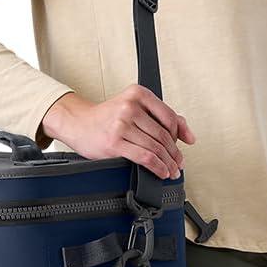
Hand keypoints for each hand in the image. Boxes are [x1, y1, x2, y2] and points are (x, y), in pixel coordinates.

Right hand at [41, 85, 195, 179]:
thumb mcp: (133, 107)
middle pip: (163, 135)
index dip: (180, 134)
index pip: (169, 116)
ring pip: (155, 148)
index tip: (184, 145)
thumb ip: (160, 115)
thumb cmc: (106, 118)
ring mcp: (122, 124)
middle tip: (179, 163)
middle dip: (175, 153)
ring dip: (168, 163)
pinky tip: (161, 172)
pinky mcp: (115, 142)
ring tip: (172, 170)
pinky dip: (157, 167)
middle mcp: (130, 107)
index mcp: (137, 94)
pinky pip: (145, 157)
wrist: (78, 123)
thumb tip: (187, 134)